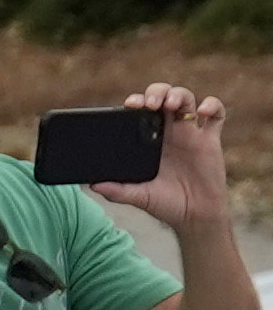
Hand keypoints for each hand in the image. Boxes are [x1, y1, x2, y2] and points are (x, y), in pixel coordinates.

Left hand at [101, 85, 232, 233]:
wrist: (194, 217)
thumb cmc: (165, 204)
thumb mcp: (138, 197)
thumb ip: (117, 191)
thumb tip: (92, 185)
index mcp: (149, 140)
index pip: (142, 111)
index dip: (137, 101)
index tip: (129, 105)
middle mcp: (169, 133)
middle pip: (163, 98)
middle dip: (156, 92)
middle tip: (148, 104)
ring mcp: (191, 134)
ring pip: (187, 100)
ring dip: (178, 95)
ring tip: (169, 104)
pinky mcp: (211, 141)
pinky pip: (217, 115)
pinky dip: (213, 105)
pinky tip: (203, 111)